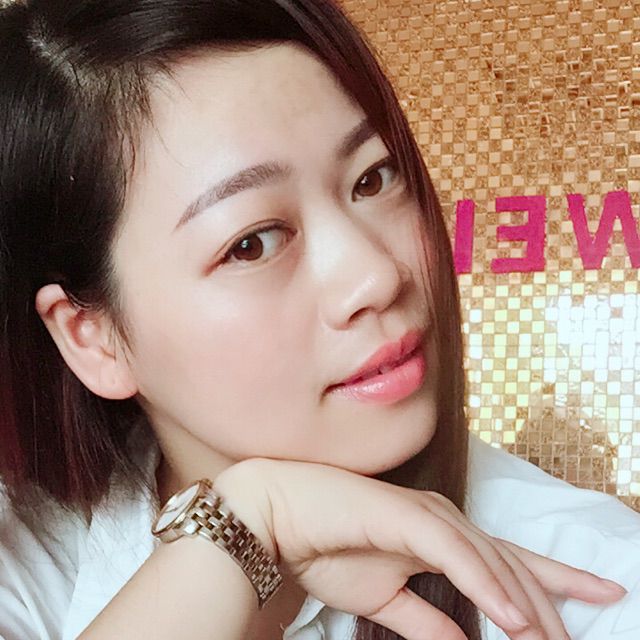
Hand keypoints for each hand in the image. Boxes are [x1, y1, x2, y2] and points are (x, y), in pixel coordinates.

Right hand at [215, 458, 626, 639]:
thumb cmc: (326, 549)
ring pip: (490, 558)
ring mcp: (426, 516)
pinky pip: (453, 552)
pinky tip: (509, 615)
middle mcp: (441, 522)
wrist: (279, 516)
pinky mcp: (405, 516)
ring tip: (548, 639)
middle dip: (549, 602)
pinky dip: (484, 582)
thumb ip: (424, 620)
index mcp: (440, 538)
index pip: (508, 560)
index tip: (602, 594)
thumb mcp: (385, 600)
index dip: (557, 579)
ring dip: (524, 600)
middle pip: (510, 563)